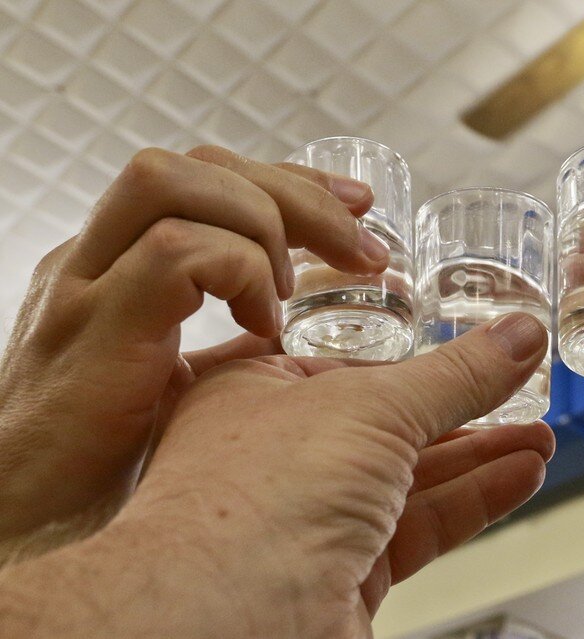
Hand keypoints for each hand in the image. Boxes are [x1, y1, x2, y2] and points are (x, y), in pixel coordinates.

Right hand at [0, 145, 387, 549]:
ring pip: (175, 183)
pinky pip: (175, 254)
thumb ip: (227, 349)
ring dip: (264, 226)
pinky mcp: (92, 331)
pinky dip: (238, 276)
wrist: (21, 529)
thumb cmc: (106, 468)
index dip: (290, 181)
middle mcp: (94, 259)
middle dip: (297, 192)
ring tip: (291, 296)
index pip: (207, 178)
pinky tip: (261, 330)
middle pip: (198, 166)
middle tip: (364, 247)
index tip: (359, 208)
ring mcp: (86, 288)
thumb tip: (304, 338)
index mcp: (115, 264)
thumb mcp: (178, 388)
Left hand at [0, 314, 552, 636]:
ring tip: (540, 439)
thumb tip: (518, 337)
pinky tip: (518, 476)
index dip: (419, 358)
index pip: (353, 364)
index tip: (475, 350)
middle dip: (465, 411)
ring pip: (410, 479)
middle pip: (390, 423)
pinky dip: (473, 501)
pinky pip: (419, 527)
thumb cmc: (254, 500)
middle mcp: (279, 456)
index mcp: (256, 392)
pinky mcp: (343, 576)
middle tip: (523, 395)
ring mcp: (310, 520)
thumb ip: (456, 375)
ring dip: (480, 458)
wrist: (228, 622)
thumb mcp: (374, 407)